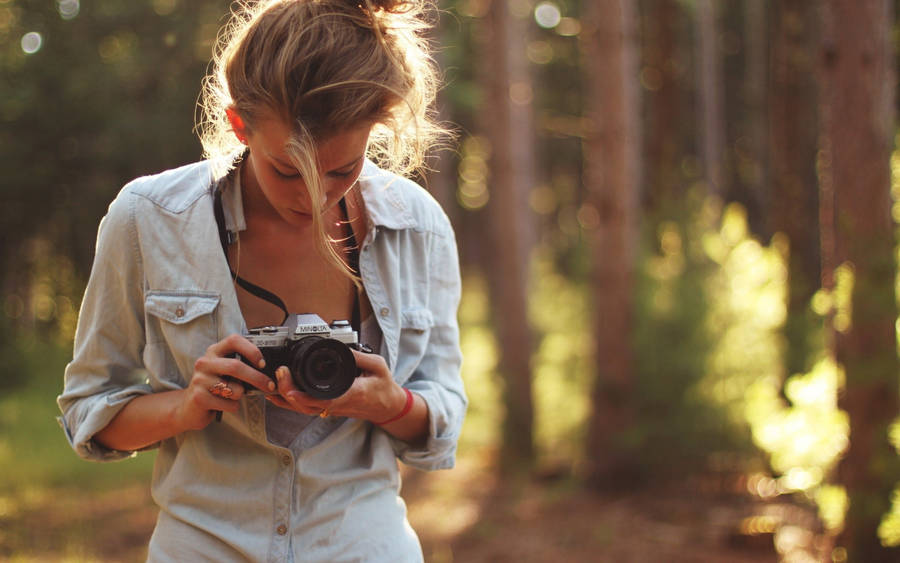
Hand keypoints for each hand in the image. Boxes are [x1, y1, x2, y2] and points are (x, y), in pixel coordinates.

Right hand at [179, 334, 274, 429]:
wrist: (190, 407)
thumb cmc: (215, 387)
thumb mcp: (225, 371)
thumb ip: (241, 365)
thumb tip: (268, 369)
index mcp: (214, 351)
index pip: (234, 340)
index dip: (251, 350)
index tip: (263, 364)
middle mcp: (204, 362)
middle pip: (236, 366)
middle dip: (257, 378)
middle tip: (270, 386)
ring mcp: (199, 379)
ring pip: (234, 388)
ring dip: (241, 395)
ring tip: (234, 395)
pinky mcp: (199, 397)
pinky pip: (228, 403)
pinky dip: (233, 406)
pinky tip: (225, 405)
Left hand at [266, 349, 407, 422]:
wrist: (387, 407)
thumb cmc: (383, 387)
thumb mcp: (378, 366)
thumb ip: (360, 356)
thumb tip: (341, 348)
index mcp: (351, 394)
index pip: (323, 399)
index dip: (303, 396)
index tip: (289, 386)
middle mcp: (338, 404)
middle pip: (307, 406)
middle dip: (288, 392)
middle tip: (280, 373)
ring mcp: (331, 409)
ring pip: (303, 409)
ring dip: (285, 399)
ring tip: (272, 382)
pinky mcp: (328, 409)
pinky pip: (305, 408)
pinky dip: (290, 402)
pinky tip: (278, 394)